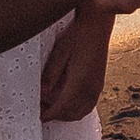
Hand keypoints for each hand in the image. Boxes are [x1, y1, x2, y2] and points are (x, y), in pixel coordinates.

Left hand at [39, 0, 112, 123]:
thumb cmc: (78, 33)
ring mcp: (97, 86)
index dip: (50, 114)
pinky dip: (76, 108)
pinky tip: (66, 100)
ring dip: (67, 114)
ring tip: (52, 106)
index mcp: (80, 81)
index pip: (63, 107)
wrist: (98, 23)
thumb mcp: (60, 51)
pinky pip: (88, 104)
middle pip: (72, 113)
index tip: (39, 116)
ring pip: (82, 111)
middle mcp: (91, 87)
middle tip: (42, 110)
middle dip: (57, 116)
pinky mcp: (99, 82)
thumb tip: (43, 92)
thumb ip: (51, 73)